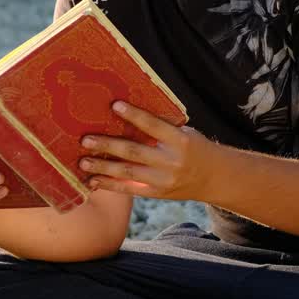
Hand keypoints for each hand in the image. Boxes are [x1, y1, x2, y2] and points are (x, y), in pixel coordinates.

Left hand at [78, 100, 218, 200]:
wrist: (215, 178)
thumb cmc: (195, 148)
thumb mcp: (185, 133)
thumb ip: (161, 128)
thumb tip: (128, 114)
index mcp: (180, 141)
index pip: (154, 125)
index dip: (134, 115)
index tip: (114, 105)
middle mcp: (172, 161)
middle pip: (135, 152)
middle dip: (108, 145)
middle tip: (86, 140)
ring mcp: (164, 180)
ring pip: (128, 172)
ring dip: (103, 167)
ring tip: (83, 162)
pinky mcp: (158, 194)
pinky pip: (130, 189)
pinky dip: (110, 185)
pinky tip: (93, 180)